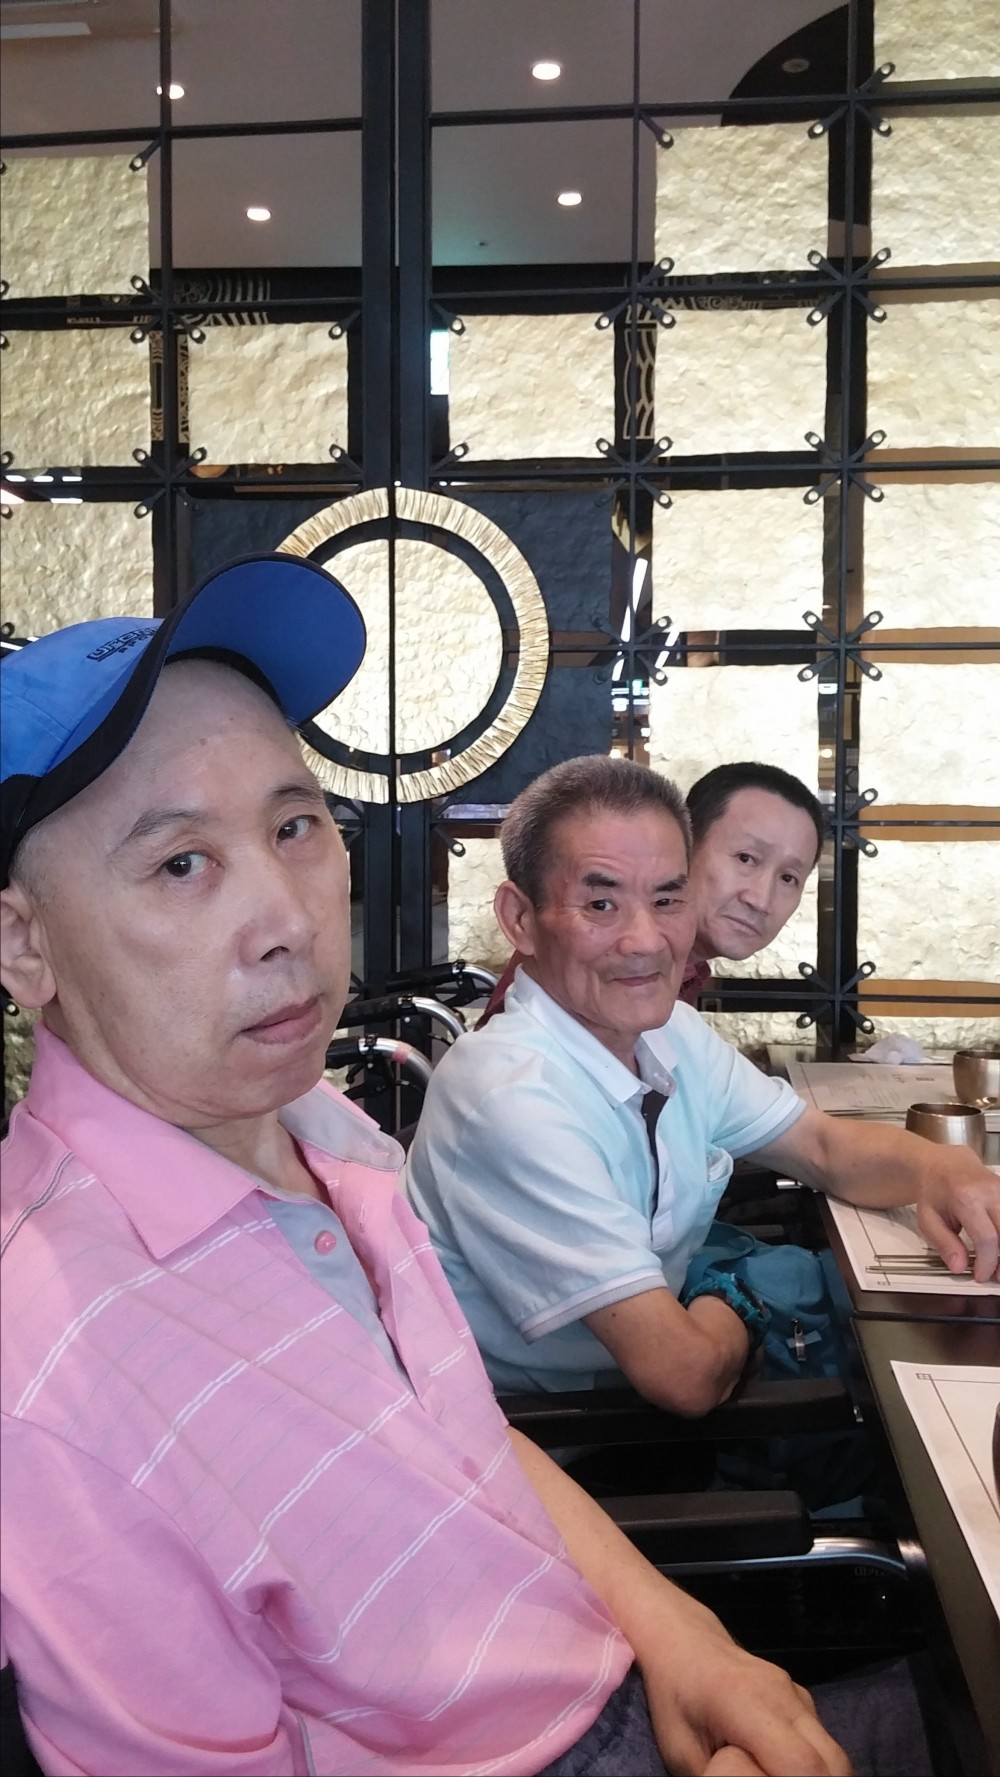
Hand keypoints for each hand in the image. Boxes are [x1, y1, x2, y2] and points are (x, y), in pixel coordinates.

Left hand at [643, 1632, 851, 1776]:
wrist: (684, 1642)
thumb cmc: (675, 1700)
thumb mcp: (683, 1753)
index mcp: (749, 1704)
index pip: (802, 1763)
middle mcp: (784, 1696)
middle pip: (833, 1761)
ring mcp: (798, 1695)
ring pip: (835, 1752)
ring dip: (821, 1776)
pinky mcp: (802, 1700)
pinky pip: (824, 1741)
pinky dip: (817, 1765)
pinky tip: (783, 1768)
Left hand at [916, 1150, 999, 1282]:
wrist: (945, 1165)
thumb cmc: (935, 1194)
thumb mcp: (928, 1219)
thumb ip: (944, 1244)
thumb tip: (959, 1267)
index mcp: (966, 1198)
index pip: (986, 1238)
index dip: (987, 1263)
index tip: (979, 1276)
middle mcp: (990, 1192)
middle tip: (995, 1277)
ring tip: (999, 1267)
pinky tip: (999, 1250)